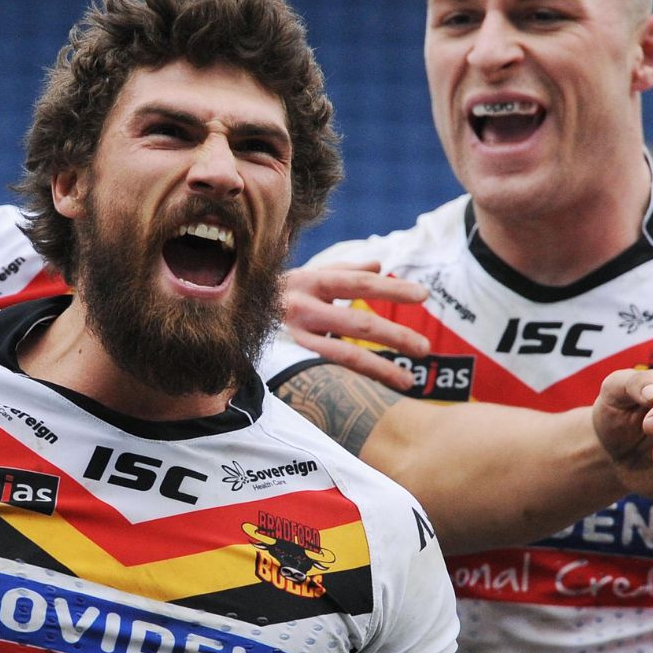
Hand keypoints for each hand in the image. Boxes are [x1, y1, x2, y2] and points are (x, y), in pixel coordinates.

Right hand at [281, 261, 429, 391]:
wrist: (228, 314)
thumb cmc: (278, 292)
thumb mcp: (306, 275)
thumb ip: (343, 270)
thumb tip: (379, 262)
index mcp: (310, 281)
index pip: (358, 283)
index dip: (391, 289)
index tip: (423, 295)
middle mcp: (302, 309)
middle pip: (356, 324)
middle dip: (393, 336)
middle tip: (425, 348)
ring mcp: (294, 339)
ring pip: (343, 356)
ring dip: (380, 369)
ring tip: (410, 380)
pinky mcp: (288, 361)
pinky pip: (329, 373)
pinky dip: (357, 382)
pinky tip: (380, 389)